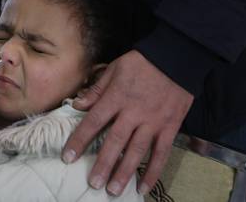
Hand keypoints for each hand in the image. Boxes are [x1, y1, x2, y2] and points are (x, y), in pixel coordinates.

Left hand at [62, 50, 193, 195]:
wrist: (177, 57)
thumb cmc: (142, 62)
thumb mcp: (114, 69)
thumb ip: (97, 89)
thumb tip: (78, 104)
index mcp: (116, 97)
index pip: (94, 122)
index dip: (79, 140)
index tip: (68, 157)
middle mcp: (133, 112)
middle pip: (115, 142)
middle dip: (102, 164)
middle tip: (93, 183)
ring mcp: (153, 121)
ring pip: (137, 151)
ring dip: (124, 172)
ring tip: (113, 190)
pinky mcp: (170, 127)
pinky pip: (161, 153)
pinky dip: (153, 172)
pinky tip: (143, 187)